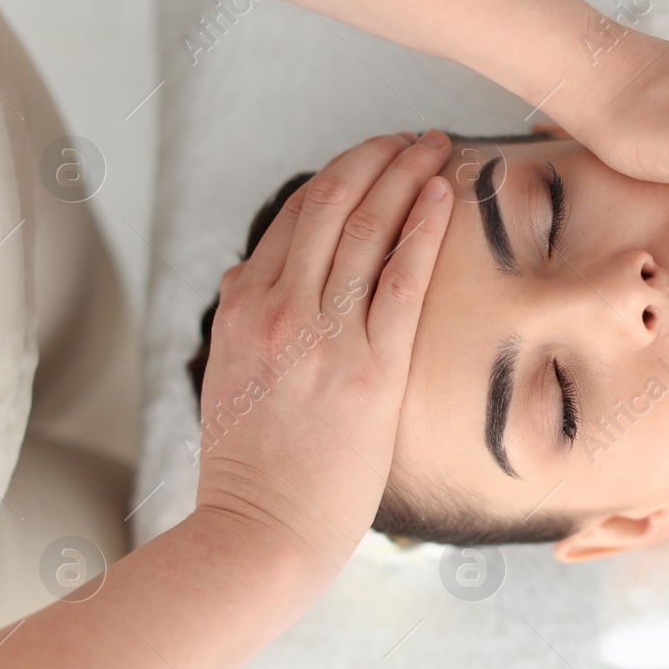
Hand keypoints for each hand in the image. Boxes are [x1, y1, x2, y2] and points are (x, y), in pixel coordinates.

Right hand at [193, 131, 452, 570]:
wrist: (261, 532)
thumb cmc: (251, 468)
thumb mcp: (225, 378)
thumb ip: (239, 321)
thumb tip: (242, 274)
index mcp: (241, 308)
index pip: (293, 218)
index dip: (340, 175)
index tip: (374, 155)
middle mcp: (277, 309)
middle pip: (331, 206)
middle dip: (377, 157)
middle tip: (414, 136)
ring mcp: (322, 337)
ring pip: (366, 229)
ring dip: (405, 175)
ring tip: (436, 147)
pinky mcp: (369, 370)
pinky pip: (401, 280)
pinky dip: (422, 228)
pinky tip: (443, 195)